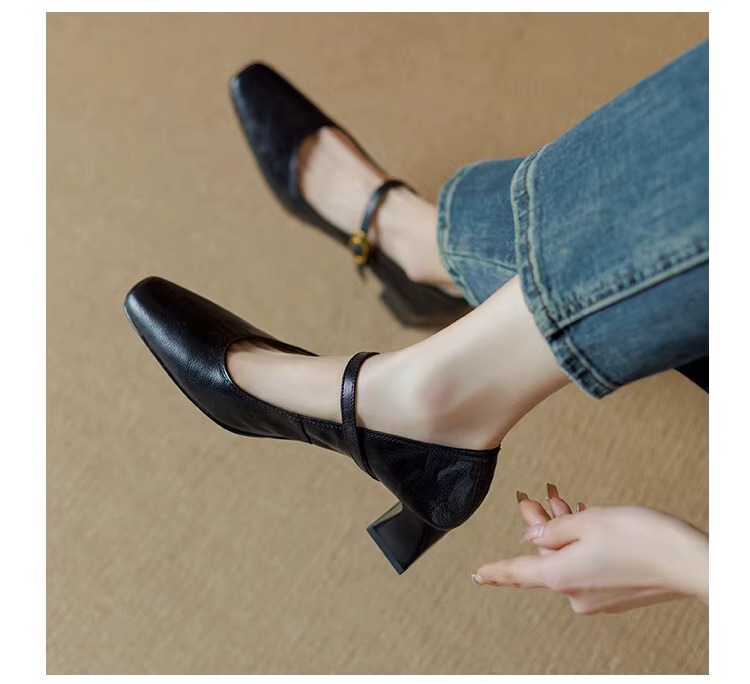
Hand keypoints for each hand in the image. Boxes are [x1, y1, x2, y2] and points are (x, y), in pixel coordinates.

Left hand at [471, 484, 707, 614]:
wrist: (690, 562)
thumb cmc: (639, 537)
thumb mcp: (587, 522)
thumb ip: (553, 529)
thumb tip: (533, 539)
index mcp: (559, 576)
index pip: (517, 572)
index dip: (495, 571)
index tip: (477, 575)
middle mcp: (574, 594)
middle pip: (544, 557)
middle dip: (540, 526)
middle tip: (532, 496)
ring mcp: (595, 599)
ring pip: (566, 559)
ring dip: (562, 532)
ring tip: (559, 500)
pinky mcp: (614, 595)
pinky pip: (585, 567)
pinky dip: (580, 546)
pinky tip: (582, 520)